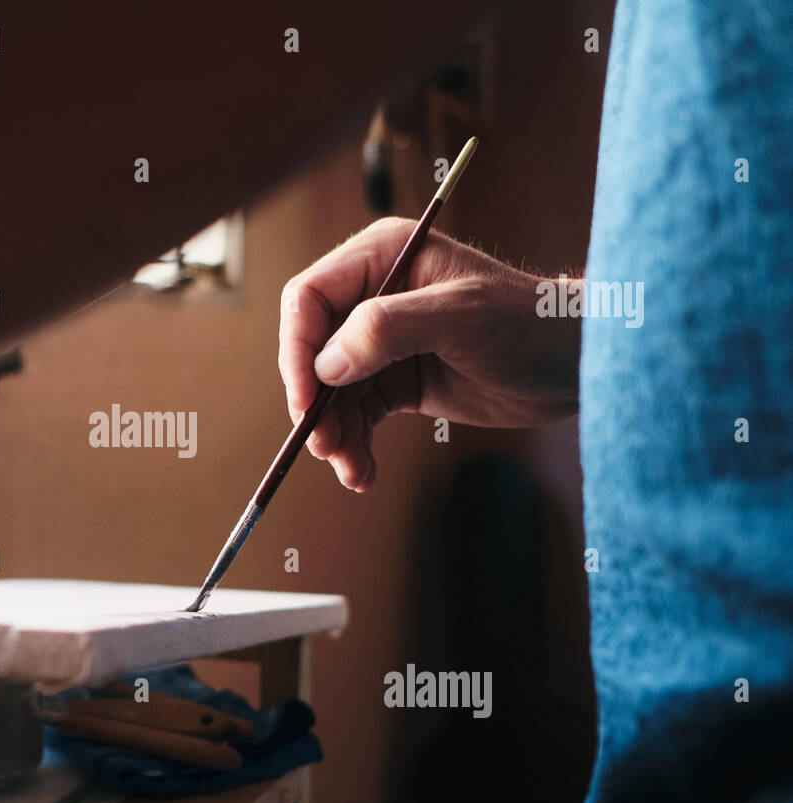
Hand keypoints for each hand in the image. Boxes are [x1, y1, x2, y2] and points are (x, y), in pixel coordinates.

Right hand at [279, 217, 579, 490]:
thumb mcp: (462, 318)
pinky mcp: (396, 380)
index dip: (297, 349)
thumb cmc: (531, 323)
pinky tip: (363, 474)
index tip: (305, 399)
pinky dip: (355, 445)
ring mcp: (382, 340)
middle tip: (325, 445)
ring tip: (351, 469)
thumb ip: (388, 329)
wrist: (577, 364)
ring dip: (334, 432)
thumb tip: (326, 365)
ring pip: (330, 390)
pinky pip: (357, 414)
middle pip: (312, 349)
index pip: (310, 298)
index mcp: (383, 257)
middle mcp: (374, 295)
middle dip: (314, 401)